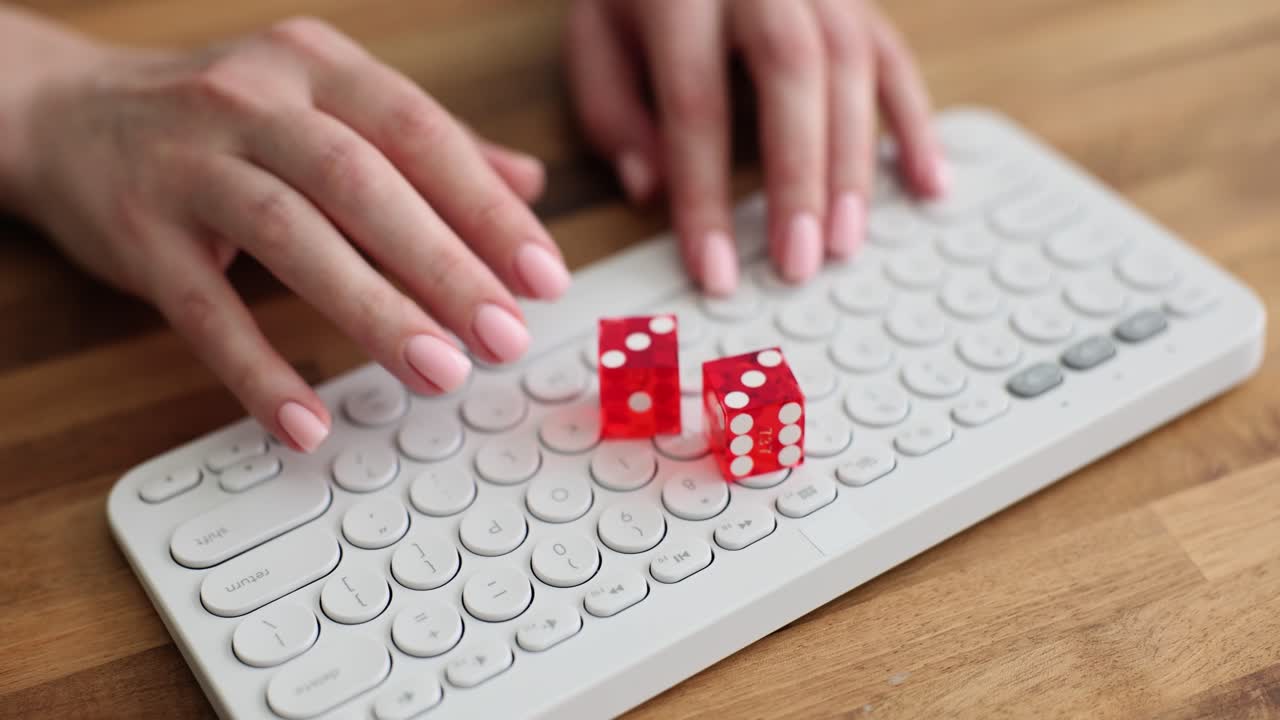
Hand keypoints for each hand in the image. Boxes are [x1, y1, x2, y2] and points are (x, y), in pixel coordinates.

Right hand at [9, 17, 570, 451]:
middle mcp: (255, 101)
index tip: (543, 277)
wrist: (65, 112)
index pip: (422, 135)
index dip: (488, 209)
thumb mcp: (325, 104)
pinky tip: (307, 421)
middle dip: (445, 266)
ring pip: (293, 236)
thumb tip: (527, 184)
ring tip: (442, 373)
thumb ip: (427, 143)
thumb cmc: (222, 118)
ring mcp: (190, 163)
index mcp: (318, 68)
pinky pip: (203, 309)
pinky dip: (257, 369)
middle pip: (364, 184)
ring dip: (374, 311)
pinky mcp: (138, 232)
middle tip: (507, 337)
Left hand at [566, 0, 944, 293]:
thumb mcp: (596, 36)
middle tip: (798, 263)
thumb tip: (652, 191)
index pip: (695, 101)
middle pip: (790, 74)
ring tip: (846, 244)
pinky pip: (895, 58)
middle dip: (798, 179)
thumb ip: (613, 112)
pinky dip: (916, 125)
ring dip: (855, 163)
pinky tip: (929, 185)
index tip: (714, 270)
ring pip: (851, 64)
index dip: (705, 194)